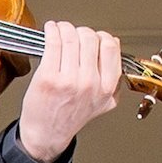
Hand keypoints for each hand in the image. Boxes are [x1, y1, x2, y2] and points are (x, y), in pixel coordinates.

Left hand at [8, 22, 126, 161]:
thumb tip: (115, 46)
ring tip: (60, 29)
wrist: (46, 135)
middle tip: (74, 34)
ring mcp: (68, 80)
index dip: (102, 37)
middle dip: (81, 31)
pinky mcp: (48, 77)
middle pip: (90, 38)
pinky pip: (53, 42)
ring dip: (64, 27)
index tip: (95, 37)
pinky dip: (52, 30)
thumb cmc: (70, 118)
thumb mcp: (103, 103)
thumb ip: (113, 78)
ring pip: (71, 37)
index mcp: (106, 88)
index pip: (110, 47)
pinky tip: (50, 30)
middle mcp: (89, 83)